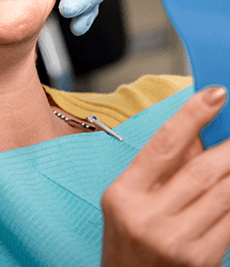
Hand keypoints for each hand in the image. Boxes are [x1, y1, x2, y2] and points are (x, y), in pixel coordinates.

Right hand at [101, 87, 229, 266]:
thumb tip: (198, 132)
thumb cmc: (128, 238)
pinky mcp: (201, 260)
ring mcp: (176, 241)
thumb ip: (163, 164)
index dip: (191, 115)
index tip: (215, 94)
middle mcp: (148, 217)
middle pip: (201, 169)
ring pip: (225, 193)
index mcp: (124, 193)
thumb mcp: (132, 196)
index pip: (163, 144)